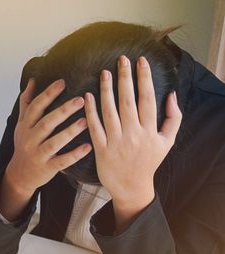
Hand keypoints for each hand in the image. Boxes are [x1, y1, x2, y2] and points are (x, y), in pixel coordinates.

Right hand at [5, 78, 91, 197]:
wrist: (19, 175)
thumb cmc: (24, 145)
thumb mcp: (22, 124)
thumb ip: (27, 103)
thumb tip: (33, 80)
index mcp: (25, 126)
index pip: (35, 107)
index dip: (48, 94)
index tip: (62, 82)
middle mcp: (30, 139)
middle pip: (46, 123)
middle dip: (63, 111)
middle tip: (81, 99)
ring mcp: (38, 154)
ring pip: (54, 142)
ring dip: (70, 132)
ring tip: (85, 121)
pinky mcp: (47, 168)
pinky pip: (62, 162)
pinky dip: (74, 155)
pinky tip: (87, 147)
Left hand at [84, 55, 181, 230]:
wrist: (132, 187)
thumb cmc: (149, 162)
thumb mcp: (167, 141)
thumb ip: (173, 118)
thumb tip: (172, 94)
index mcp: (150, 130)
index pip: (147, 99)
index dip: (144, 79)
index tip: (140, 61)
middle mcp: (133, 134)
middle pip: (128, 101)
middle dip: (125, 78)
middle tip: (121, 59)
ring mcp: (116, 142)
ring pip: (109, 111)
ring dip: (106, 90)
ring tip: (104, 73)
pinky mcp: (101, 149)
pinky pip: (94, 127)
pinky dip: (90, 112)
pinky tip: (87, 96)